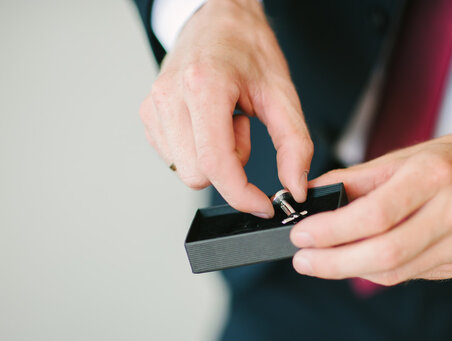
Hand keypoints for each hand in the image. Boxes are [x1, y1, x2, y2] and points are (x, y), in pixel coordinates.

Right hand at [139, 0, 312, 216]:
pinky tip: (209, 122)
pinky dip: (199, 150)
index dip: (242, 194)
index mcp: (205, 87)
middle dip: (229, 167)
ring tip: (226, 120)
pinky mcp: (149, 114)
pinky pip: (176, 158)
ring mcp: (155, 105)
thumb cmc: (248, 48)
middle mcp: (171, 96)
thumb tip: (295, 187)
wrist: (219, 17)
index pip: (216, 164)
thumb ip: (294, 145)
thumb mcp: (283, 94)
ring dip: (214, 157)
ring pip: (185, 171)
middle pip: (198, 175)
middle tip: (242, 129)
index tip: (262, 204)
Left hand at [289, 133, 451, 284]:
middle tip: (303, 260)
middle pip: (384, 252)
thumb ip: (360, 177)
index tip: (302, 234)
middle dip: (333, 262)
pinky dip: (377, 271)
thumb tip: (315, 192)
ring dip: (349, 271)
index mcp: (434, 175)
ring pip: (395, 271)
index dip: (332, 230)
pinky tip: (357, 261)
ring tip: (320, 263)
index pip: (375, 213)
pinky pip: (409, 274)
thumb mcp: (410, 154)